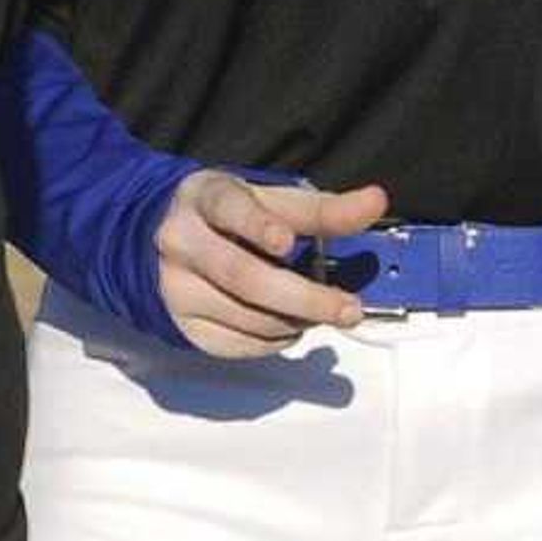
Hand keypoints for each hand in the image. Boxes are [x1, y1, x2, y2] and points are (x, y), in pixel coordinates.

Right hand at [153, 169, 392, 358]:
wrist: (166, 238)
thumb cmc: (233, 215)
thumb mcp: (271, 199)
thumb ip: (322, 207)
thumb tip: (374, 202)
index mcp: (207, 197)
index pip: (229, 208)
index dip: (258, 226)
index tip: (287, 242)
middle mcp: (182, 242)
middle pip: (243, 277)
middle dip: (304, 297)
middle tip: (349, 309)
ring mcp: (175, 288)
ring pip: (243, 316)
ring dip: (295, 321)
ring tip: (327, 313)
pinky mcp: (180, 325)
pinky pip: (234, 344)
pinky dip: (273, 340)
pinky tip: (293, 326)